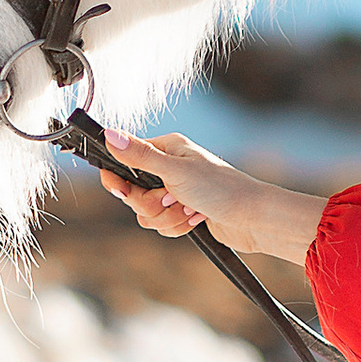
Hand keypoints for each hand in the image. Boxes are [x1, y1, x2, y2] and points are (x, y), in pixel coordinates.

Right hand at [99, 128, 238, 239]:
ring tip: (191, 210)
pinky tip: (197, 220)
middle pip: (133, 194)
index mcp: (165, 149)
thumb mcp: (176, 170)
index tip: (122, 191)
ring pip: (146, 214)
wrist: (251, 219)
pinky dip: (177, 227)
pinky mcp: (181, 212)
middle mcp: (167, 168)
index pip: (123, 161)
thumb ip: (140, 155)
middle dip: (152, 204)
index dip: (118, 180)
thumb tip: (109, 134)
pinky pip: (162, 225)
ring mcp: (174, 191)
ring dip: (168, 218)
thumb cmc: (221, 189)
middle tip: (174, 198)